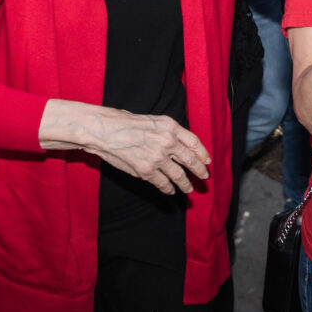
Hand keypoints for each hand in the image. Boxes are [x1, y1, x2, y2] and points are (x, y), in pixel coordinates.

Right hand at [42, 100, 210, 193]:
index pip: (194, 142)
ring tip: (189, 189)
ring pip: (179, 175)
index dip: (202, 153)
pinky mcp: (146, 171)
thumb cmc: (123, 122)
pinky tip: (170, 191)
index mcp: (170, 126)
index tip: (207, 160)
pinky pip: (163, 183)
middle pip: (190, 160)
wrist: (104, 131)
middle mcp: (168, 142)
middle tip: (204, 177)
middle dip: (199, 171)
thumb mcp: (151, 120)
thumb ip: (167, 132)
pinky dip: (168, 189)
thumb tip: (178, 146)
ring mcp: (158, 158)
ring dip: (185, 184)